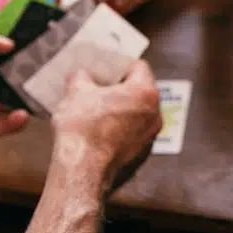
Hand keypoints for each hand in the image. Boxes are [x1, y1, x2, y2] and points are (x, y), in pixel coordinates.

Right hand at [51, 61, 161, 189]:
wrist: (83, 168)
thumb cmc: (83, 127)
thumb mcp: (76, 92)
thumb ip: (81, 77)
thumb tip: (81, 75)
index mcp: (146, 92)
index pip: (139, 67)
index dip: (121, 64)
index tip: (107, 67)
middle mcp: (155, 112)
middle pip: (140, 90)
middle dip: (120, 87)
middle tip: (100, 86)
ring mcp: (151, 134)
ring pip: (138, 112)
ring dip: (121, 108)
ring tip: (98, 107)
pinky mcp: (142, 152)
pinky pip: (133, 131)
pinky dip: (121, 126)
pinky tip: (101, 128)